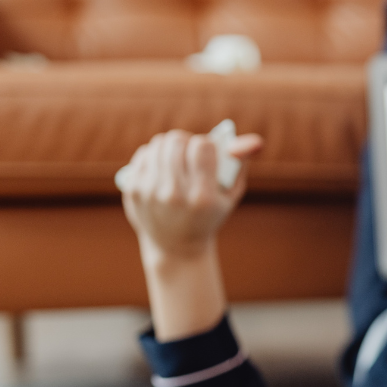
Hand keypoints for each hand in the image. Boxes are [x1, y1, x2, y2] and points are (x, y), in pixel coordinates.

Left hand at [120, 129, 263, 262]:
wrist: (175, 246)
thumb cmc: (209, 214)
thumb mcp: (230, 193)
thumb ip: (241, 163)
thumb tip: (254, 140)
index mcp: (202, 197)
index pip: (201, 146)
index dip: (207, 144)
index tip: (207, 152)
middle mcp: (174, 195)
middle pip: (177, 140)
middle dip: (187, 141)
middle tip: (191, 151)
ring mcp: (149, 192)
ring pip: (158, 144)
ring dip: (170, 146)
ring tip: (177, 158)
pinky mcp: (132, 190)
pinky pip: (144, 154)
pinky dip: (155, 156)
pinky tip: (162, 168)